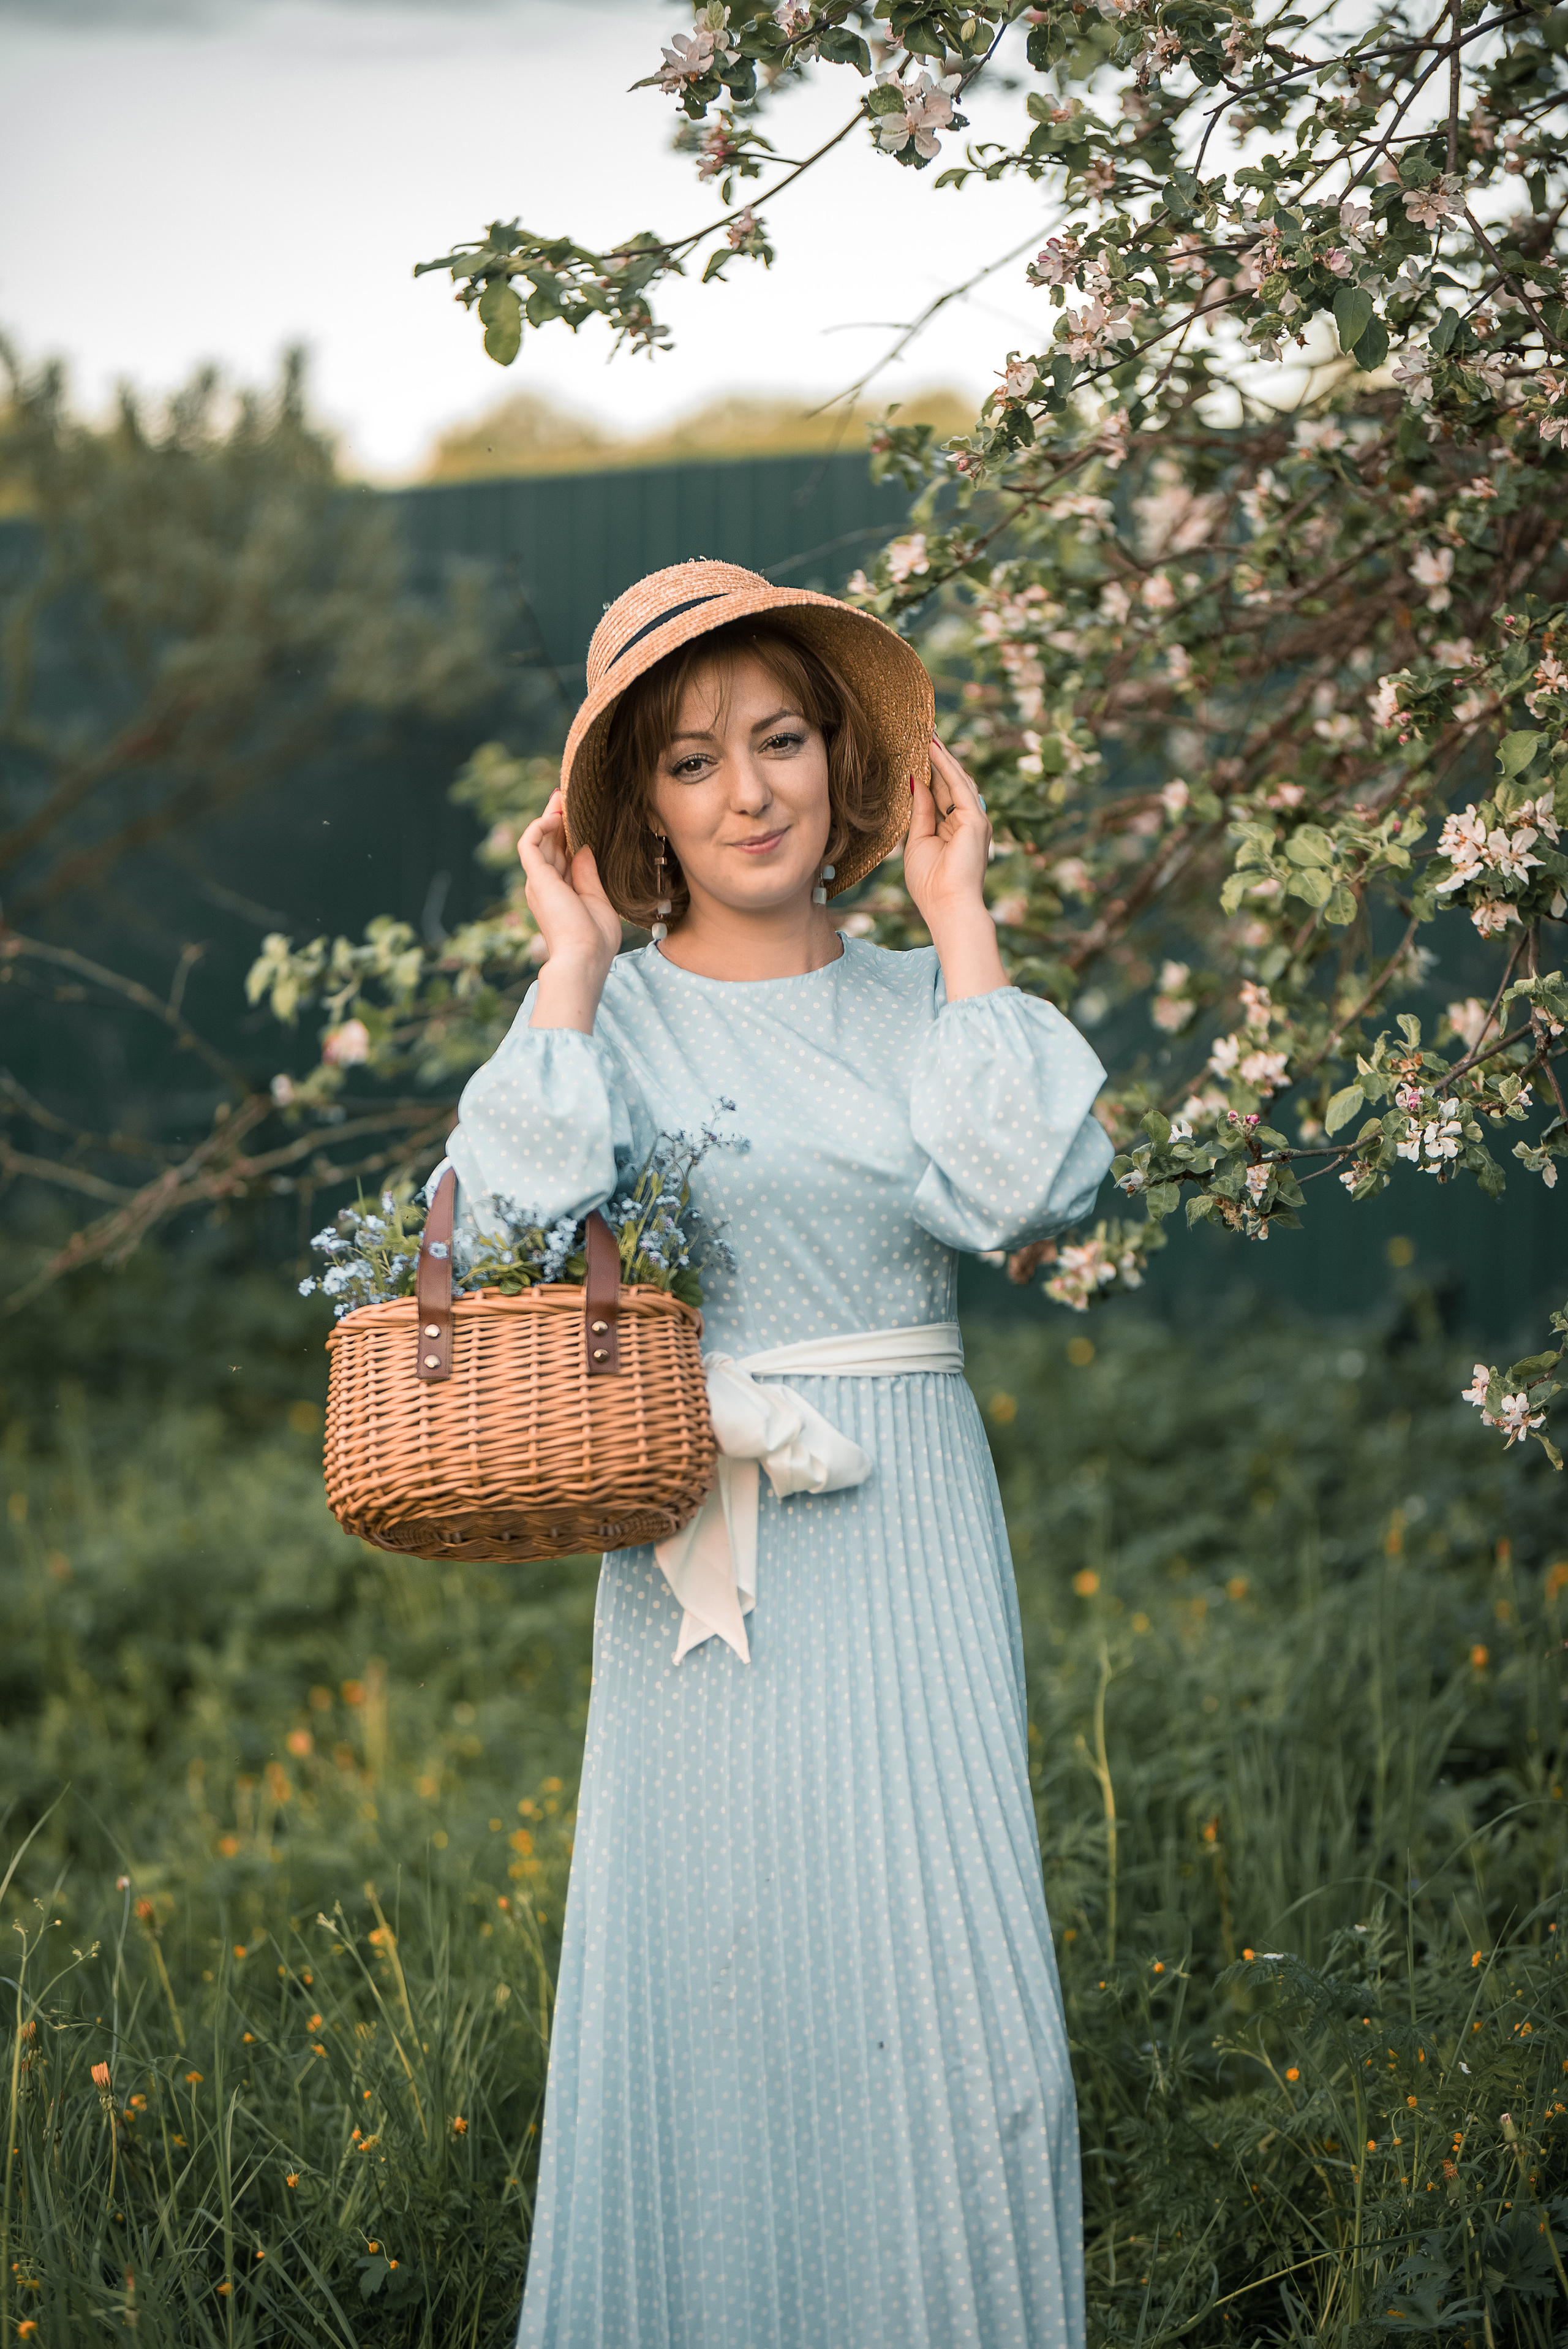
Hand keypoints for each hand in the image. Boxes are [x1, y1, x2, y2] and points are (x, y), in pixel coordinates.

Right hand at [521, 789, 621, 1031]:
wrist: (583, 959)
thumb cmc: (595, 941)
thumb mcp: (598, 902)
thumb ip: (589, 875)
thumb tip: (585, 849)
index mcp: (560, 894)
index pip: (561, 857)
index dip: (567, 835)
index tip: (578, 816)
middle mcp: (545, 886)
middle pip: (549, 845)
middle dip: (557, 820)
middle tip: (567, 796)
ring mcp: (538, 882)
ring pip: (538, 840)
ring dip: (548, 817)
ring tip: (561, 797)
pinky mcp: (536, 878)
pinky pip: (529, 843)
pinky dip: (539, 826)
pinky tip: (555, 815)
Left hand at [904, 737, 1007, 1001]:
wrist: (947, 906)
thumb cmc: (929, 884)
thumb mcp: (918, 841)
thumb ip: (920, 811)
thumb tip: (915, 781)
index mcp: (953, 830)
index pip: (940, 794)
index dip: (929, 772)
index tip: (916, 751)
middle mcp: (967, 821)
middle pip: (949, 782)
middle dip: (937, 758)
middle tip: (923, 731)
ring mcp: (974, 819)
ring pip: (956, 779)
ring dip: (941, 756)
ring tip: (926, 732)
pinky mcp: (975, 819)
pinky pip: (958, 786)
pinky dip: (945, 766)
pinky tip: (931, 750)